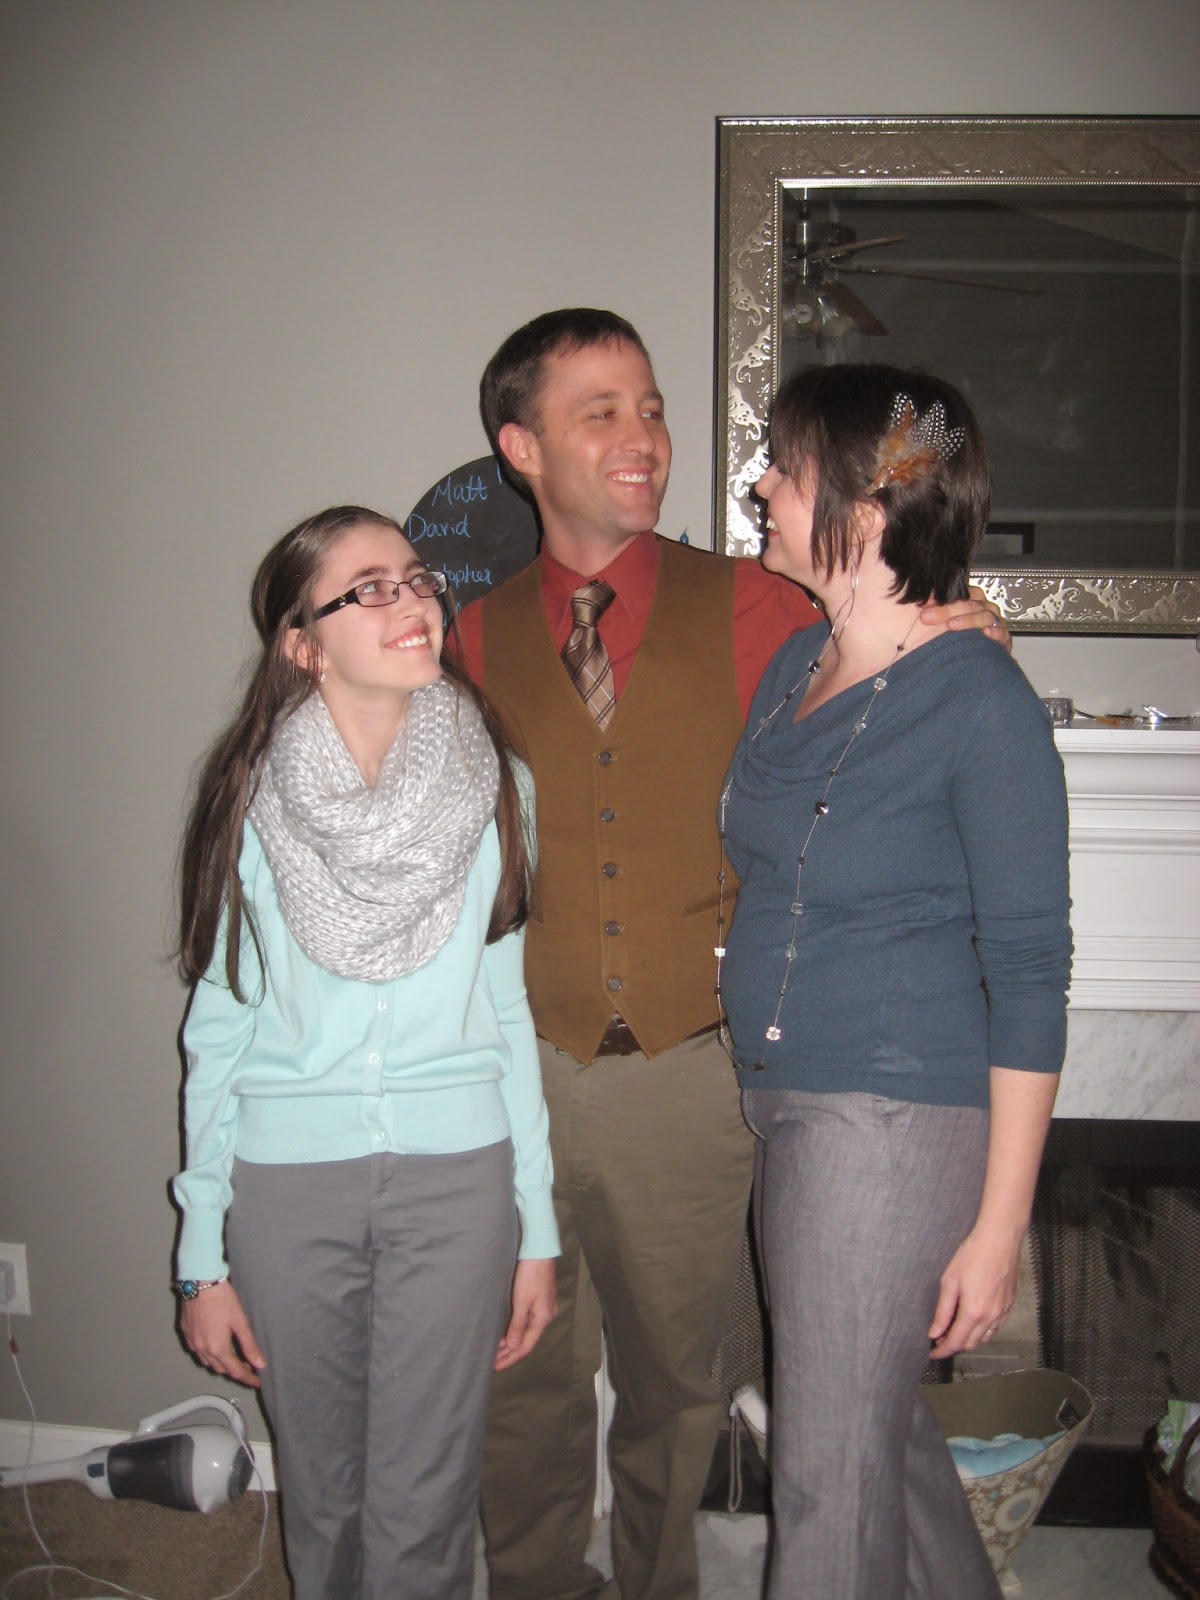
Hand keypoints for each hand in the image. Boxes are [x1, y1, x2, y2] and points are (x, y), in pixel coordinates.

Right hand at [180, 1280, 265, 1387]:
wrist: (199, 1282)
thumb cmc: (222, 1299)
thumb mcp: (240, 1321)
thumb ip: (249, 1345)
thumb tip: (260, 1364)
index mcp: (217, 1348)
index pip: (235, 1371)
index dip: (248, 1378)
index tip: (257, 1382)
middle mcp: (202, 1349)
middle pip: (220, 1368)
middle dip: (235, 1369)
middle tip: (249, 1365)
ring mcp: (191, 1341)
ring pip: (207, 1362)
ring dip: (221, 1363)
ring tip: (234, 1356)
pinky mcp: (186, 1333)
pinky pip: (197, 1351)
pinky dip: (208, 1353)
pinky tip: (215, 1344)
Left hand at [494, 1258, 556, 1371]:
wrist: (540, 1250)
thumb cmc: (531, 1274)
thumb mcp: (522, 1300)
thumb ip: (518, 1324)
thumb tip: (514, 1346)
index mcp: (542, 1318)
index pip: (525, 1346)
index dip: (510, 1358)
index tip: (496, 1367)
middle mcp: (545, 1315)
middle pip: (526, 1340)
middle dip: (509, 1352)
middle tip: (493, 1362)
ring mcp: (543, 1307)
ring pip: (526, 1331)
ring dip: (512, 1341)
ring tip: (496, 1350)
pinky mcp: (539, 1299)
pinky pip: (527, 1321)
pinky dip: (516, 1329)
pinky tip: (508, 1331)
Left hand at [921, 587, 1010, 650]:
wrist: (987, 654)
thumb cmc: (966, 635)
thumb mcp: (951, 622)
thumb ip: (938, 614)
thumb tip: (916, 611)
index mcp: (973, 599)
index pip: (959, 593)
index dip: (940, 598)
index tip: (922, 605)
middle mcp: (985, 607)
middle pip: (967, 605)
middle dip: (946, 610)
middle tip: (927, 617)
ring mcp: (995, 621)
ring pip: (983, 616)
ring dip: (967, 620)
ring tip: (951, 625)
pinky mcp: (1004, 637)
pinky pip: (1001, 633)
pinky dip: (995, 632)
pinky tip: (986, 634)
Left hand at [927, 1222, 1021, 1359]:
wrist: (1000, 1239)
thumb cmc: (973, 1255)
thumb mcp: (950, 1281)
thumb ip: (942, 1311)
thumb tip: (935, 1332)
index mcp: (973, 1312)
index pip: (956, 1342)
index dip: (942, 1350)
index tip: (932, 1353)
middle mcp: (991, 1317)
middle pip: (971, 1343)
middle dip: (954, 1346)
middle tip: (939, 1340)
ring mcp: (1003, 1312)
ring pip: (985, 1338)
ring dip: (969, 1339)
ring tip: (954, 1330)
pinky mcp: (1009, 1304)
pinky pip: (995, 1327)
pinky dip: (983, 1331)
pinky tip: (973, 1322)